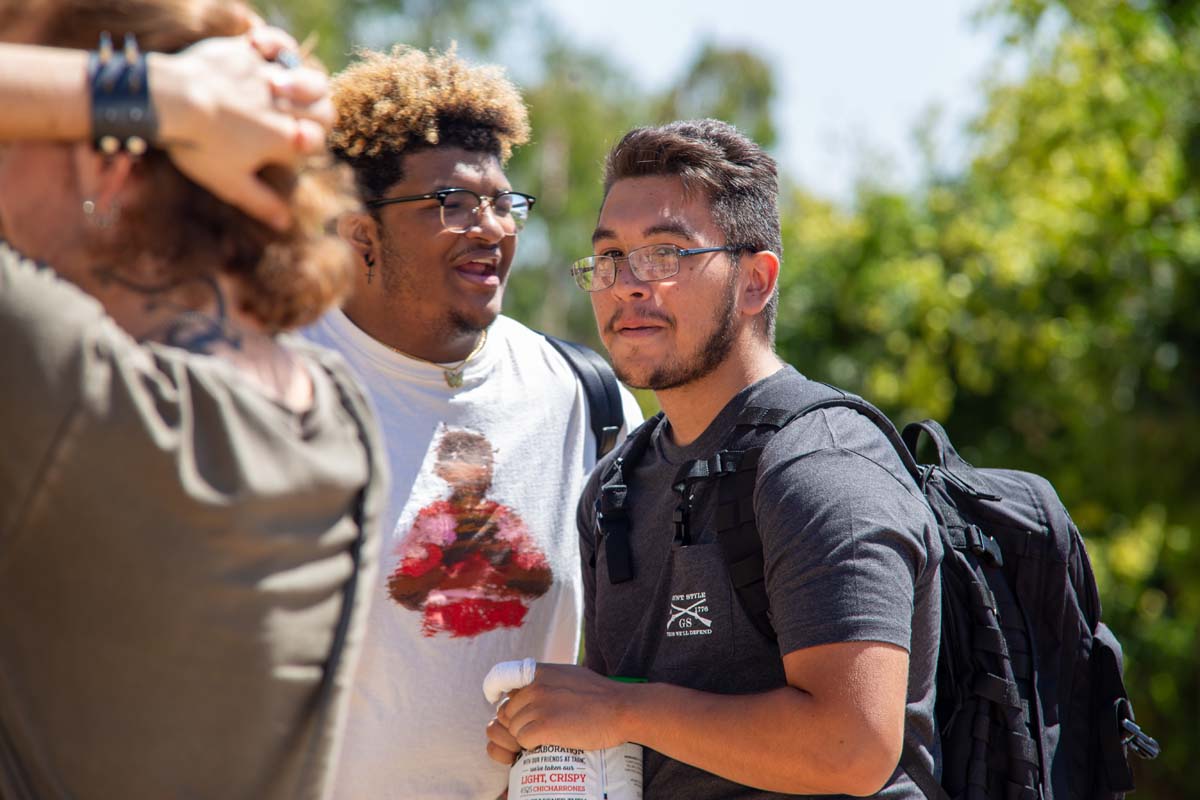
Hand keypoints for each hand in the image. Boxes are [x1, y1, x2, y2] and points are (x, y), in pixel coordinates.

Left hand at [149, 29, 333, 229]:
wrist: (171, 100)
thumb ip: (261, 203)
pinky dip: (279, 47)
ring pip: (312, 79)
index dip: (304, 151)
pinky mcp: (249, 53)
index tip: (285, 155)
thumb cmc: (200, 146)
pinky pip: (278, 44)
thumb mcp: (230, 183)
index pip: (313, 144)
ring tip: (286, 92)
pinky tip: (268, 53)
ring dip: (309, 87)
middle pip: (325, 112)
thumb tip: (285, 224)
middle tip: (294, 124)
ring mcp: (269, 77)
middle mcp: (285, 107)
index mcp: (285, 139)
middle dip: (318, 120)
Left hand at [490, 664, 632, 754]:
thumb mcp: (569, 674)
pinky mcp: (543, 727)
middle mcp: (535, 686)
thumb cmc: (600, 695)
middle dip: (519, 723)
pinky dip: (533, 746)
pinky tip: (550, 742)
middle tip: (537, 730)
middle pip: (507, 712)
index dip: (501, 698)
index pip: (503, 683)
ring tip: (548, 736)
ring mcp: (538, 706)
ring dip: (527, 736)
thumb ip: (548, 679)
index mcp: (539, 672)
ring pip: (514, 729)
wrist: (620, 709)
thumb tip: (533, 686)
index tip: (504, 706)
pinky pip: (523, 741)